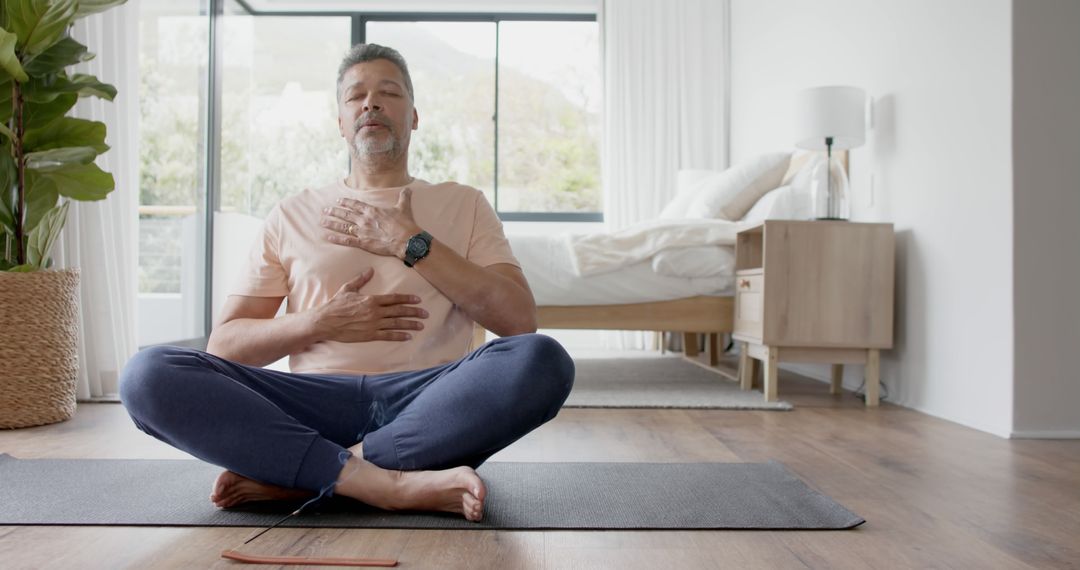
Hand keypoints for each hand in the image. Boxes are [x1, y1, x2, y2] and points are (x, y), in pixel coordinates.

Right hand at [311, 268, 427, 342]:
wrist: (325, 321)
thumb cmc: (335, 305)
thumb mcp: (348, 289)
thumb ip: (360, 280)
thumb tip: (370, 270)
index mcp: (371, 300)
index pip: (394, 298)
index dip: (407, 299)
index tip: (418, 300)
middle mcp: (375, 312)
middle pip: (399, 311)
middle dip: (414, 312)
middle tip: (426, 314)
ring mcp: (373, 324)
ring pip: (396, 324)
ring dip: (410, 324)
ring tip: (421, 325)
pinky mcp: (369, 335)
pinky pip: (388, 335)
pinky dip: (399, 336)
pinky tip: (408, 336)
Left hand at [321, 188, 421, 258]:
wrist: (406, 240)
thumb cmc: (405, 224)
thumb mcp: (404, 207)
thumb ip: (403, 197)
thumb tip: (408, 189)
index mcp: (373, 210)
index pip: (356, 204)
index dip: (346, 202)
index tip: (338, 200)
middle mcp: (365, 219)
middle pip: (346, 214)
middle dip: (334, 212)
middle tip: (325, 210)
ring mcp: (363, 231)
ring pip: (343, 226)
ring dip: (332, 223)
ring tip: (322, 221)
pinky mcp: (363, 243)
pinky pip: (347, 241)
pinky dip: (336, 239)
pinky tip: (328, 236)